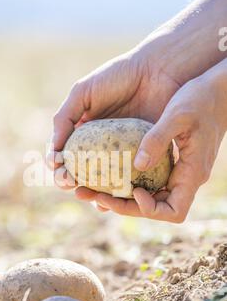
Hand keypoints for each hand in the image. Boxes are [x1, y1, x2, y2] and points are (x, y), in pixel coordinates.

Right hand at [48, 45, 180, 188]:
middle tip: (71, 184)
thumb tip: (53, 151)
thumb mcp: (83, 92)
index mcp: (82, 131)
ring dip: (92, 193)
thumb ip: (64, 118)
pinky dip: (120, 193)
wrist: (158, 71)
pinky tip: (114, 198)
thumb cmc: (118, 77)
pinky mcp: (143, 158)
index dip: (58, 166)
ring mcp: (120, 154)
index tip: (60, 172)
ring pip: (102, 182)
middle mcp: (98, 145)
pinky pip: (129, 181)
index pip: (63, 155)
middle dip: (70, 182)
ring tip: (90, 196)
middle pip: (79, 172)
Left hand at [79, 66, 226, 221]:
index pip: (174, 211)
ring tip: (87, 187)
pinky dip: (126, 179)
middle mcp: (185, 178)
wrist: (218, 88)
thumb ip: (158, 139)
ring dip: (119, 195)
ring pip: (147, 194)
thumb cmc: (201, 98)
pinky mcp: (170, 161)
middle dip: (122, 206)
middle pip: (154, 208)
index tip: (133, 191)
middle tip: (90, 195)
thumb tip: (137, 165)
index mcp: (193, 173)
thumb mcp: (178, 115)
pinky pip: (146, 178)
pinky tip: (104, 170)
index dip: (150, 210)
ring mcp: (178, 171)